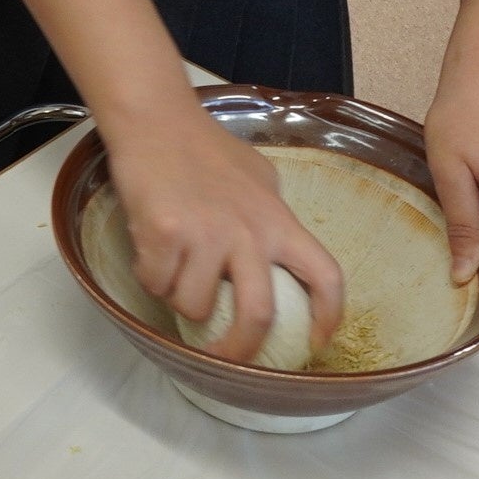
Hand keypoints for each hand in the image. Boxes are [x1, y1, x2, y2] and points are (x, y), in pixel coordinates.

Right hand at [100, 102, 343, 361]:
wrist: (157, 120)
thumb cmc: (205, 147)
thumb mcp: (259, 179)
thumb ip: (271, 219)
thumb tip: (276, 254)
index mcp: (278, 221)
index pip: (324, 276)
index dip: (328, 317)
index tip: (318, 343)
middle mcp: (249, 232)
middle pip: (258, 316)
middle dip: (238, 350)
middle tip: (224, 358)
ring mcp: (206, 234)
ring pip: (194, 306)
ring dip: (179, 299)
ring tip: (173, 270)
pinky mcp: (166, 235)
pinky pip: (156, 284)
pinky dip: (150, 277)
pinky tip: (150, 250)